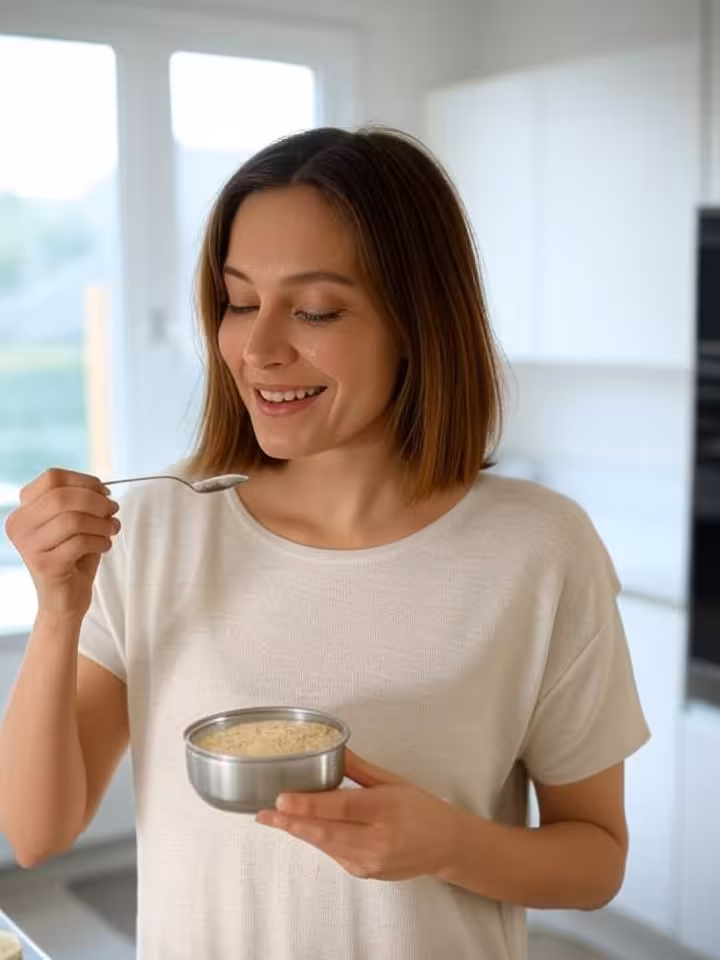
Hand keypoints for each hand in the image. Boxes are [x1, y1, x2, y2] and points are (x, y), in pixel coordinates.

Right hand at [4, 468, 120, 621]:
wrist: (65, 600)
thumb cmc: (73, 557)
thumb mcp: (75, 523)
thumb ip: (82, 502)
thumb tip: (101, 489)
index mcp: (24, 510)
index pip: (52, 478)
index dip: (84, 481)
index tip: (105, 492)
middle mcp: (19, 525)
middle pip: (62, 496)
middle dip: (96, 501)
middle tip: (113, 511)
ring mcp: (28, 546)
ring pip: (72, 519)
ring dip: (101, 523)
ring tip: (111, 530)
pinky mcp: (44, 565)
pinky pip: (80, 542)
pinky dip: (100, 541)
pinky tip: (105, 546)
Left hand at [255, 749, 464, 880]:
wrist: (447, 845)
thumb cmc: (421, 808)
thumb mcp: (392, 780)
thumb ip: (359, 768)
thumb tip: (332, 748)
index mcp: (386, 809)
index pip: (342, 808)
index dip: (309, 805)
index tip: (282, 799)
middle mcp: (378, 840)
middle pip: (327, 832)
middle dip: (291, 822)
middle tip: (264, 813)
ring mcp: (371, 861)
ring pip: (326, 846)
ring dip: (298, 832)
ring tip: (272, 818)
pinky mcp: (366, 873)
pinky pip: (334, 855)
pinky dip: (317, 841)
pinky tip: (302, 829)